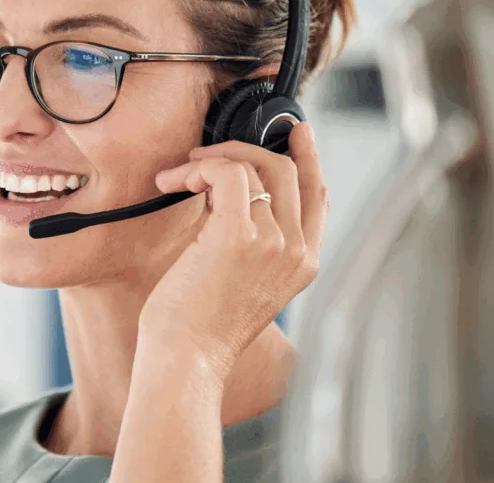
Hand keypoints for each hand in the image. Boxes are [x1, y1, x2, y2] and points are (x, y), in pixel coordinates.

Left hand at [138, 122, 327, 381]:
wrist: (188, 362)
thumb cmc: (200, 330)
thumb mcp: (242, 283)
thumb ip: (250, 243)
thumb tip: (224, 195)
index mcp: (303, 265)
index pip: (318, 196)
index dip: (308, 157)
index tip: (295, 131)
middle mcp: (297, 251)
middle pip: (289, 171)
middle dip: (246, 148)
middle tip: (205, 152)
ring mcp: (273, 242)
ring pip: (256, 166)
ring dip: (211, 160)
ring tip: (178, 175)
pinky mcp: (239, 235)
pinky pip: (228, 173)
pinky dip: (200, 167)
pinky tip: (175, 181)